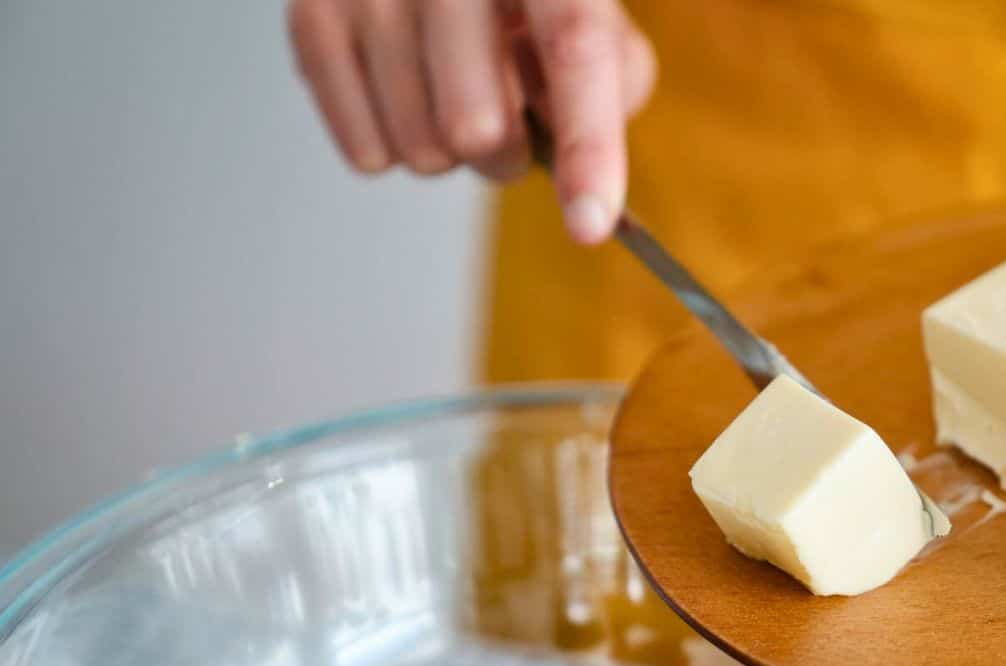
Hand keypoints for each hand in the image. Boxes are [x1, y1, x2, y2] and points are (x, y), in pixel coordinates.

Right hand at [287, 0, 655, 243]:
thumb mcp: (588, 12)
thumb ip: (615, 79)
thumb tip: (581, 157)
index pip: (574, 49)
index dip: (588, 145)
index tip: (591, 224)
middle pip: (477, 127)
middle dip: (505, 155)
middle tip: (506, 121)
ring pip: (420, 151)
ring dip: (450, 154)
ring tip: (449, 95)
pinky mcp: (311, 14)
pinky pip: (367, 156)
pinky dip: (398, 149)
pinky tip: (405, 95)